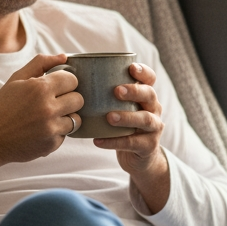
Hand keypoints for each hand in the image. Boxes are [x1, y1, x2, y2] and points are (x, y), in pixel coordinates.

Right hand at [0, 53, 83, 179]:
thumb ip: (41, 63)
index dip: (65, 82)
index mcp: (40, 88)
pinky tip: (41, 130)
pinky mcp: (51, 145)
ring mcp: (51, 129)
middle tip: (55, 102)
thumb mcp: (17, 79)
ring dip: (66, 117)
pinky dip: (56, 133)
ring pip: (76, 119)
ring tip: (49, 117)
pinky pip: (65, 135)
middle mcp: (48, 108)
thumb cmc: (2, 106)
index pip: (72, 80)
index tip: (58, 86)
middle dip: (69, 99)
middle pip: (79, 100)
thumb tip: (64, 57)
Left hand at [94, 62, 169, 212]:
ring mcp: (154, 128)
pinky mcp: (148, 146)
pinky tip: (98, 140)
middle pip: (149, 95)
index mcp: (146, 96)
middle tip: (116, 91)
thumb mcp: (120, 109)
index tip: (131, 67)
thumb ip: (106, 96)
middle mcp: (154, 109)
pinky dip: (115, 141)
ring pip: (145, 119)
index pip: (150, 79)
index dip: (143, 72)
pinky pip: (133, 143)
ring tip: (109, 117)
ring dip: (127, 117)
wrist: (139, 158)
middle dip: (134, 91)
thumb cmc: (123, 127)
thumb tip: (73, 80)